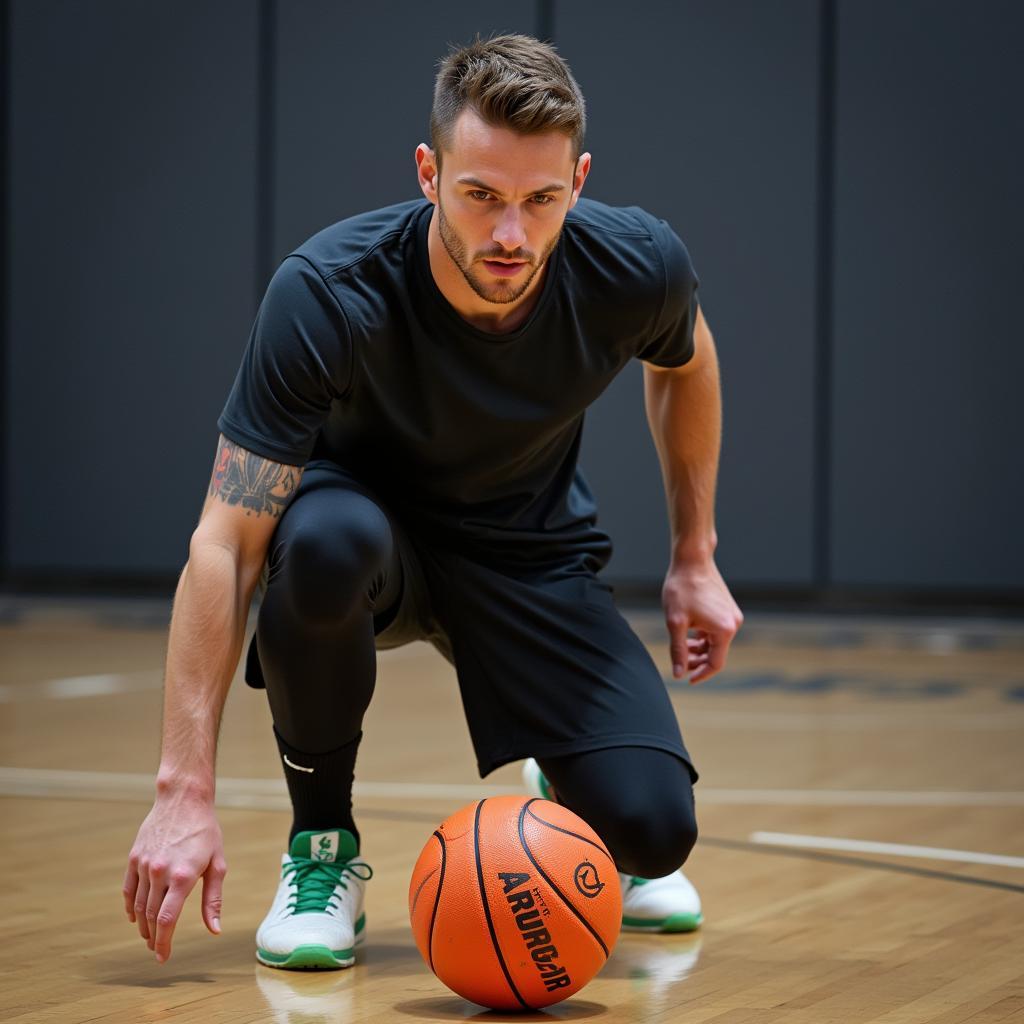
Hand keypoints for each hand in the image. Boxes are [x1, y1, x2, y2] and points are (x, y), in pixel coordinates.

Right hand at [123, 792, 226, 963]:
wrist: (184, 799)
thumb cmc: (206, 831)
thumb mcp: (218, 864)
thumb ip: (213, 899)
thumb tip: (215, 929)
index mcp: (182, 877)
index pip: (167, 920)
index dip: (163, 943)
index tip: (163, 957)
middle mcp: (159, 872)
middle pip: (151, 916)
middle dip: (153, 937)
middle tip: (156, 948)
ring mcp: (144, 864)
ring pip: (137, 905)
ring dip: (142, 925)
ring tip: (149, 935)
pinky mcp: (134, 857)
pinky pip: (128, 889)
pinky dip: (130, 906)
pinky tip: (135, 916)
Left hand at [662, 556, 742, 683]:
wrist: (692, 560)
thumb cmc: (682, 588)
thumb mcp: (675, 623)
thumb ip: (678, 651)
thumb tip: (678, 673)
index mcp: (724, 630)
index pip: (716, 663)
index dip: (701, 674)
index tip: (687, 679)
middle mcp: (733, 623)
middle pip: (716, 653)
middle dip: (698, 661)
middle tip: (680, 664)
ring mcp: (732, 615)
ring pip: (715, 642)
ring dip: (699, 648)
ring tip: (681, 648)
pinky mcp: (727, 608)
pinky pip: (716, 630)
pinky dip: (703, 636)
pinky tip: (688, 635)